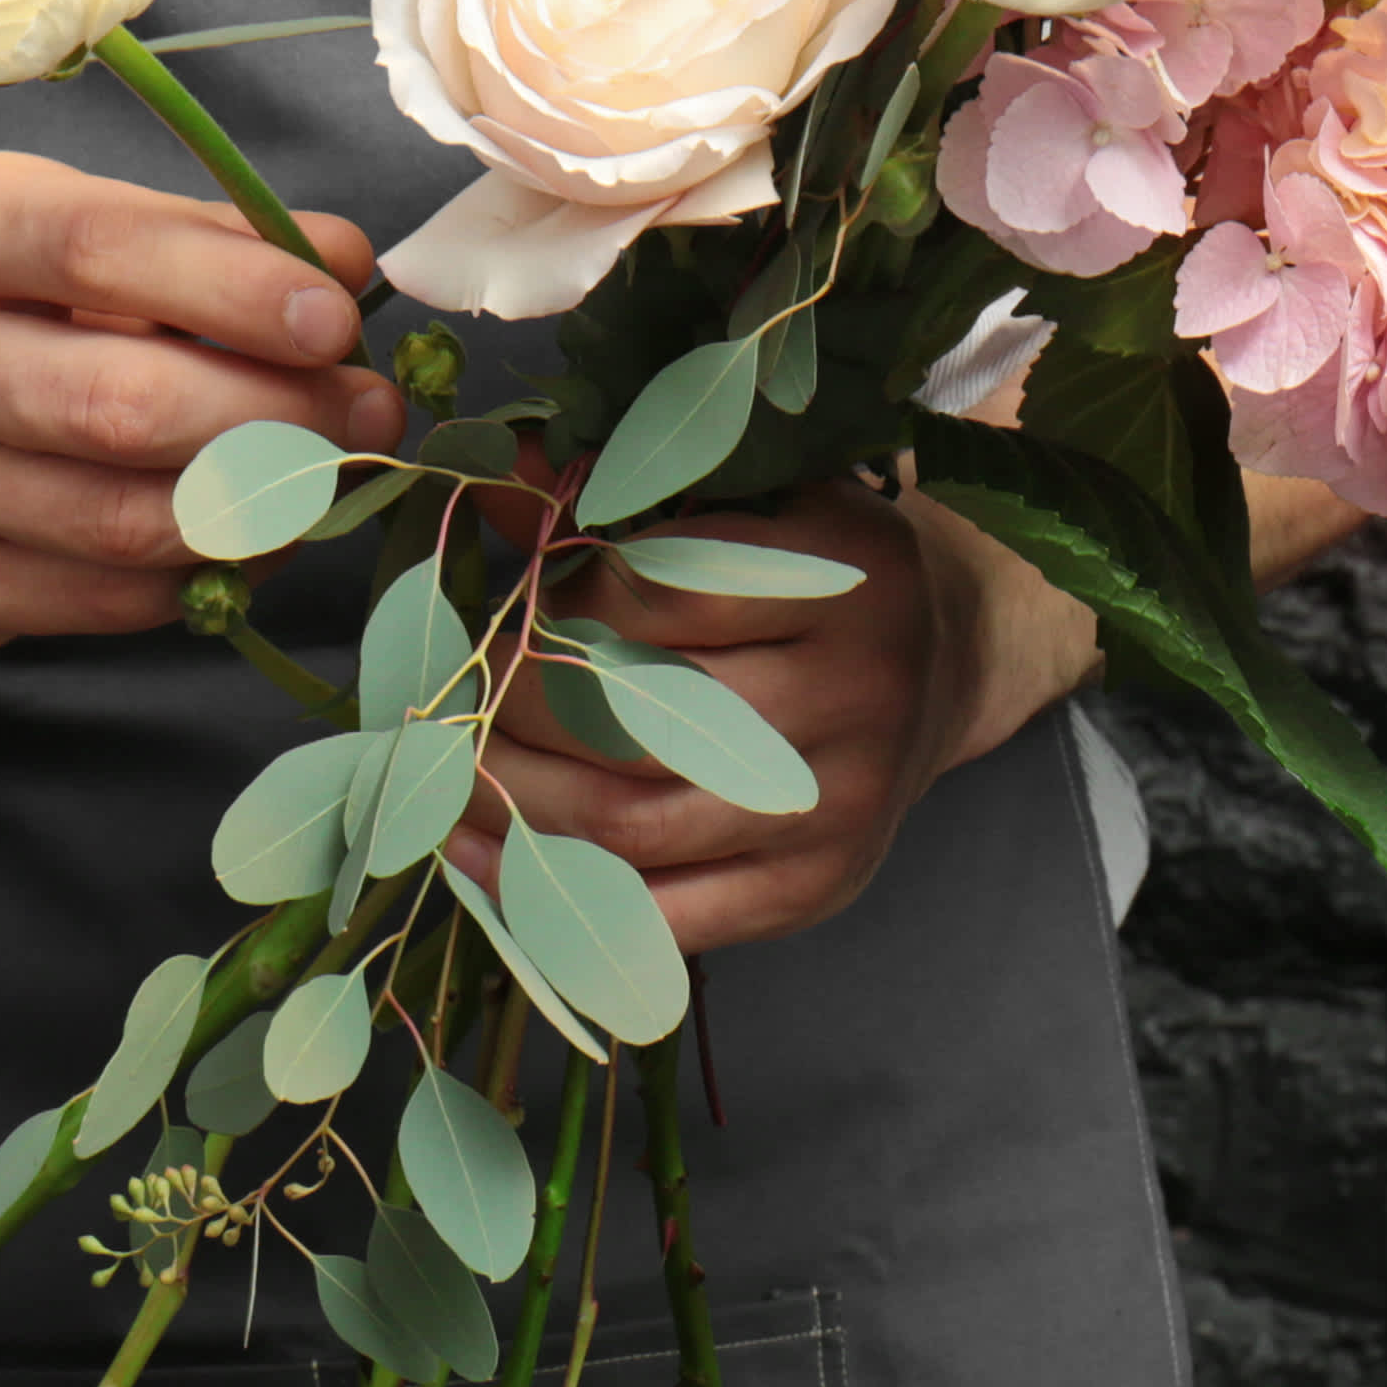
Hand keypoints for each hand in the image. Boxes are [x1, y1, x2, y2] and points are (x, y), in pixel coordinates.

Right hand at [0, 151, 401, 645]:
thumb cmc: (1, 300)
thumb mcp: (73, 223)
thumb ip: (206, 237)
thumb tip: (344, 264)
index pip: (99, 251)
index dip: (234, 288)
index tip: (338, 317)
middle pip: (120, 403)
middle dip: (276, 414)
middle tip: (369, 411)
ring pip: (124, 519)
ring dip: (263, 506)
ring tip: (334, 474)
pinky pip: (109, 598)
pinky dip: (209, 572)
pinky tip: (259, 534)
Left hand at [470, 481, 1102, 955]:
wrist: (945, 664)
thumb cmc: (811, 571)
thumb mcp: (746, 503)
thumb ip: (620, 495)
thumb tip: (487, 468)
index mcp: (842, 568)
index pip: (655, 589)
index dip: (555, 605)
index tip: (502, 613)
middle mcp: (860, 686)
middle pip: (637, 717)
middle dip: (511, 716)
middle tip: (445, 704)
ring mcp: (846, 800)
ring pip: (638, 824)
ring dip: (516, 811)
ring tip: (440, 785)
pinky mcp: (820, 887)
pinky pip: (670, 918)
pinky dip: (562, 905)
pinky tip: (487, 868)